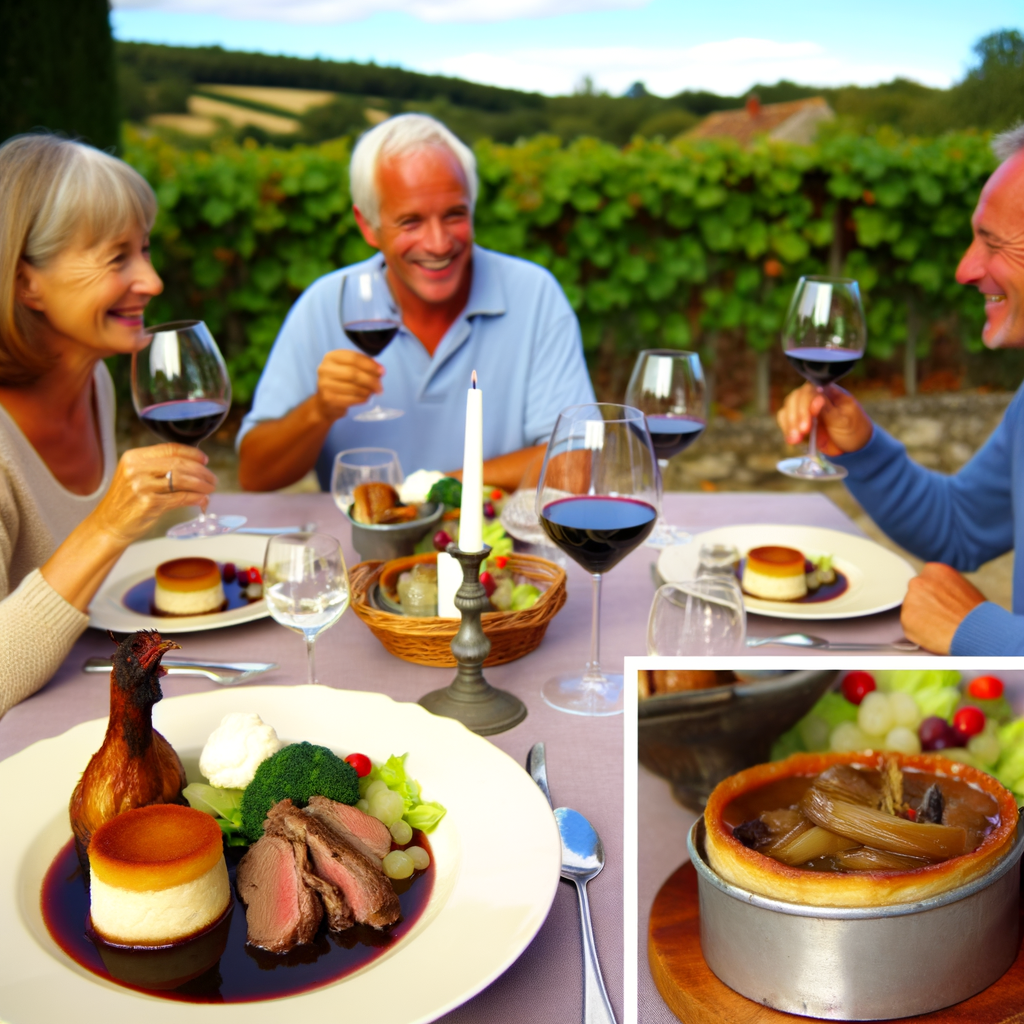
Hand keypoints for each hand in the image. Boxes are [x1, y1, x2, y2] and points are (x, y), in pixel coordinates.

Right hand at [90, 444, 217, 543]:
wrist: (109, 524)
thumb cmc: (127, 500)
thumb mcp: (136, 475)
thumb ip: (158, 466)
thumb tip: (194, 463)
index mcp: (134, 457)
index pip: (170, 449)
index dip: (192, 453)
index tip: (204, 459)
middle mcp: (136, 469)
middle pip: (180, 464)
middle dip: (201, 471)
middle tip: (212, 478)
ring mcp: (142, 486)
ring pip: (183, 480)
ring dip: (202, 484)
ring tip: (210, 488)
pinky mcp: (149, 504)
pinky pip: (181, 498)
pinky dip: (196, 498)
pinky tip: (202, 499)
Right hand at [314, 350, 383, 422]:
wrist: (325, 403)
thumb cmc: (341, 382)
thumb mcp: (349, 368)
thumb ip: (364, 366)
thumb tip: (380, 369)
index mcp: (331, 357)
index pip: (354, 358)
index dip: (370, 364)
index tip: (382, 371)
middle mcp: (325, 369)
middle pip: (354, 373)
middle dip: (371, 380)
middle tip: (380, 387)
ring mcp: (325, 384)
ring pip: (354, 387)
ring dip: (368, 391)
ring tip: (373, 392)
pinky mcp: (329, 399)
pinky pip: (352, 399)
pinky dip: (363, 399)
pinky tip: (365, 398)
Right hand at [776, 382, 872, 455]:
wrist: (853, 447)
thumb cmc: (853, 429)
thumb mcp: (845, 420)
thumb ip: (829, 410)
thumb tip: (816, 398)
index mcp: (828, 392)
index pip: (810, 391)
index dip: (806, 405)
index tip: (809, 422)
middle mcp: (813, 397)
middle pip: (795, 399)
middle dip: (796, 416)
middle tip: (802, 432)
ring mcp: (804, 409)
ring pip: (788, 409)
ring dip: (789, 424)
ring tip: (795, 439)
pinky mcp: (799, 422)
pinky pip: (785, 421)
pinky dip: (786, 430)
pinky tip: (792, 440)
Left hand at [900, 562, 986, 654]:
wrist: (976, 631)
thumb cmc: (976, 613)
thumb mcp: (962, 588)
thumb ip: (945, 588)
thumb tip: (939, 596)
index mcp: (934, 570)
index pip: (926, 581)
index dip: (933, 594)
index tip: (939, 602)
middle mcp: (918, 581)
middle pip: (916, 594)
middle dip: (925, 605)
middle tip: (940, 616)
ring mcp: (910, 599)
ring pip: (911, 610)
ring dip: (921, 618)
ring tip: (941, 626)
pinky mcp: (906, 617)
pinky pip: (910, 625)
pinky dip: (919, 631)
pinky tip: (935, 633)